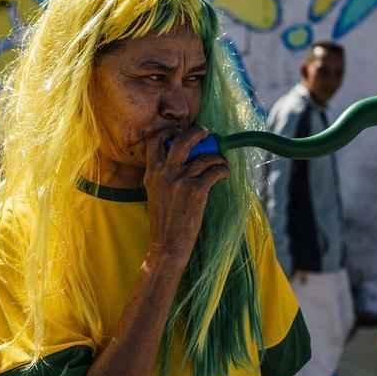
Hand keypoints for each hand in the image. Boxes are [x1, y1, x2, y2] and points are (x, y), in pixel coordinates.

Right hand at [143, 127, 229, 267]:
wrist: (167, 243)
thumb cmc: (164, 221)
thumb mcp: (155, 193)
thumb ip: (163, 175)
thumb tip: (183, 160)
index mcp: (152, 173)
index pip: (155, 141)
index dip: (170, 132)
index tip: (181, 132)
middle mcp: (164, 172)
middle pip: (182, 140)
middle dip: (197, 133)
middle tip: (206, 134)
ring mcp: (180, 180)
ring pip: (204, 157)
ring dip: (217, 157)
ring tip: (221, 162)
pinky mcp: (196, 190)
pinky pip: (215, 171)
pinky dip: (223, 170)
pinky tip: (224, 174)